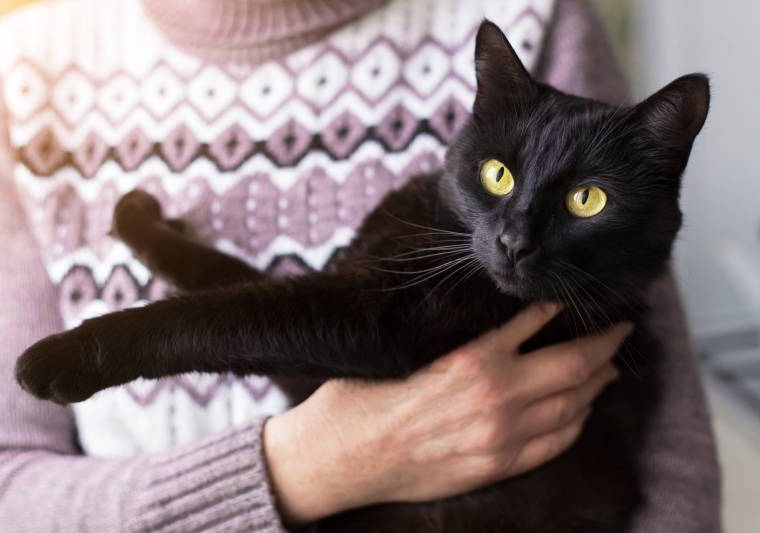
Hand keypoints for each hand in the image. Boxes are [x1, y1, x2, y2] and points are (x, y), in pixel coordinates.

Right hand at [263, 303, 631, 525]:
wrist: (344, 456)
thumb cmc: (364, 396)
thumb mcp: (410, 348)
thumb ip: (460, 337)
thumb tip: (493, 319)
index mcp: (473, 356)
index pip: (539, 322)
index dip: (568, 309)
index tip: (582, 299)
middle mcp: (497, 394)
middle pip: (574, 364)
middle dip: (605, 344)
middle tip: (622, 329)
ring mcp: (502, 435)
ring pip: (572, 404)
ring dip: (597, 382)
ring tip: (609, 368)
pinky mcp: (496, 465)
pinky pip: (555, 442)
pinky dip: (576, 421)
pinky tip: (582, 410)